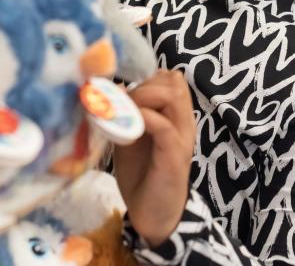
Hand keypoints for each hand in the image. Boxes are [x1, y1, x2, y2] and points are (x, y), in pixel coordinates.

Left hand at [115, 70, 194, 246]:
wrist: (154, 215)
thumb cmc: (142, 174)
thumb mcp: (130, 138)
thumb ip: (126, 115)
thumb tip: (111, 90)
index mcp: (175, 116)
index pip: (172, 79)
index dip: (148, 78)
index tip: (125, 94)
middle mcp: (183, 122)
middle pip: (174, 82)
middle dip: (143, 85)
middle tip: (123, 105)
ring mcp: (181, 137)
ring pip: (173, 95)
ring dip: (144, 97)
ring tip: (125, 113)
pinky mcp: (174, 155)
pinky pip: (163, 126)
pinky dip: (143, 119)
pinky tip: (128, 128)